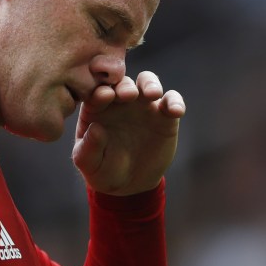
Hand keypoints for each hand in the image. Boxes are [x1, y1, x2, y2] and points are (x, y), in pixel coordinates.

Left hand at [72, 71, 185, 195]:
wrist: (131, 184)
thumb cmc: (103, 170)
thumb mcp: (90, 164)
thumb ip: (89, 148)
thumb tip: (96, 129)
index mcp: (97, 108)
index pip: (96, 92)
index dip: (100, 91)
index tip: (104, 96)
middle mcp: (119, 101)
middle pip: (122, 82)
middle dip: (125, 85)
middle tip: (128, 95)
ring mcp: (143, 105)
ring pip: (147, 81)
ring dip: (150, 83)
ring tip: (152, 94)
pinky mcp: (164, 115)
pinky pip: (172, 101)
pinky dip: (175, 101)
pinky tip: (176, 111)